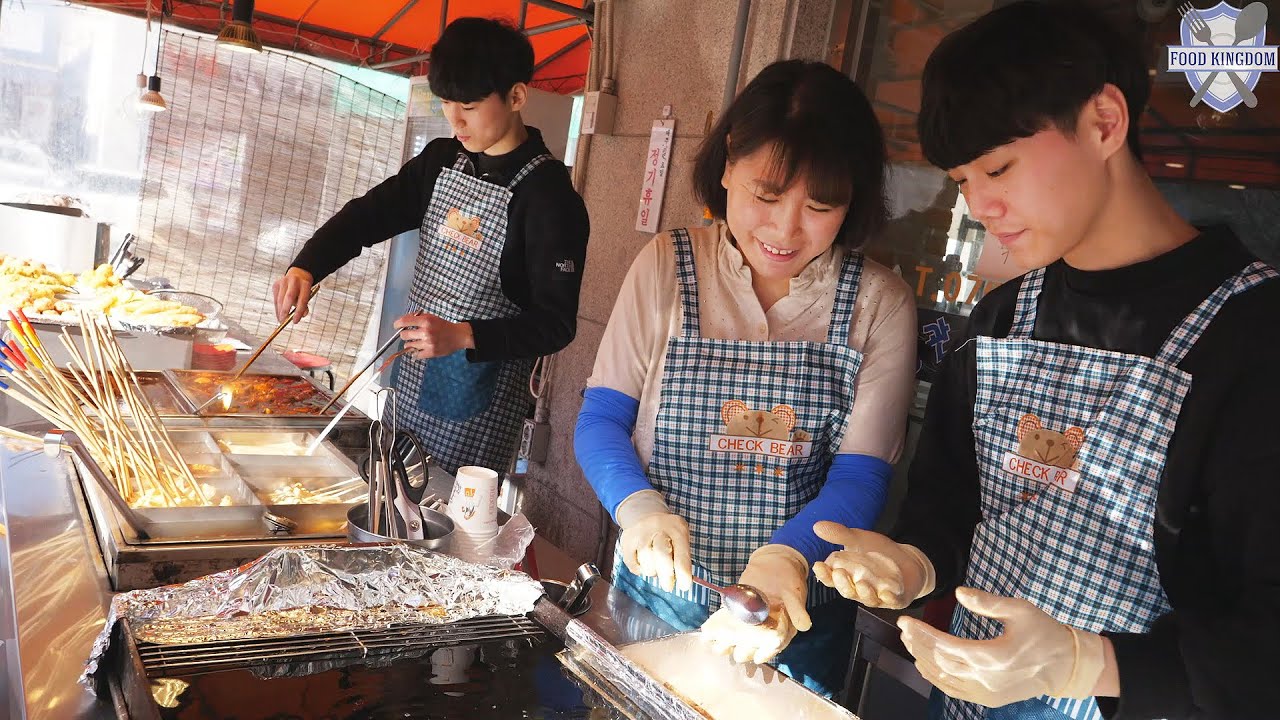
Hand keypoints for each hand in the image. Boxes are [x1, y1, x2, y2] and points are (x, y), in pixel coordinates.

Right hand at [272, 267, 313, 323]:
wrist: (298, 274)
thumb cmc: (303, 288)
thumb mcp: (308, 295)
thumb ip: (304, 305)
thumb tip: (301, 315)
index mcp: (305, 284)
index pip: (302, 299)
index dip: (298, 311)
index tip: (295, 321)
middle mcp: (294, 281)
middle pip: (289, 297)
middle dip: (286, 311)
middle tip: (284, 321)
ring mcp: (283, 281)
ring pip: (280, 299)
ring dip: (280, 311)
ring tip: (281, 320)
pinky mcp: (276, 284)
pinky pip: (275, 298)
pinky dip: (277, 308)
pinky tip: (279, 314)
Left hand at [394, 312, 474, 359]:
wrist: (458, 336)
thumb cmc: (443, 325)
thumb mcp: (431, 317)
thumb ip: (417, 318)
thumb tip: (402, 322)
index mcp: (425, 321)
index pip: (404, 322)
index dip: (397, 324)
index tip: (396, 326)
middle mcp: (425, 332)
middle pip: (404, 335)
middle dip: (405, 334)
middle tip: (410, 335)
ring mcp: (427, 344)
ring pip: (408, 346)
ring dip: (410, 344)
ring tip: (416, 342)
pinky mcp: (430, 353)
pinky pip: (415, 355)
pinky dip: (416, 353)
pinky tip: (419, 349)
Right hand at [616, 490, 691, 592]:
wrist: (644, 514)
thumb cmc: (667, 533)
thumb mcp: (679, 537)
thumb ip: (680, 557)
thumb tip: (680, 582)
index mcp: (677, 528)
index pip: (682, 553)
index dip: (683, 573)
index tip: (684, 587)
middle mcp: (658, 527)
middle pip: (661, 555)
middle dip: (666, 575)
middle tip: (668, 586)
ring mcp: (641, 532)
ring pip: (646, 561)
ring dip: (652, 570)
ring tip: (655, 567)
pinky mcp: (627, 539)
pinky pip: (632, 563)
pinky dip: (639, 569)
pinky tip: (643, 564)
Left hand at [701, 544, 810, 664]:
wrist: (777, 562)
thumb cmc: (788, 580)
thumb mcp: (794, 594)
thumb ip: (797, 610)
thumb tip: (805, 626)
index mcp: (782, 630)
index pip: (772, 648)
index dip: (763, 654)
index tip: (756, 656)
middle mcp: (766, 630)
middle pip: (752, 648)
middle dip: (743, 651)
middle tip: (733, 649)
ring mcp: (751, 622)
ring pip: (738, 640)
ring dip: (728, 645)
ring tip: (719, 646)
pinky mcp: (739, 612)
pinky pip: (728, 625)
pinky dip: (718, 630)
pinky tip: (709, 634)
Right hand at [811, 521, 934, 608]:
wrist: (907, 559)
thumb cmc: (878, 552)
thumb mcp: (859, 539)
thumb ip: (840, 535)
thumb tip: (817, 526)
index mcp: (848, 577)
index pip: (832, 578)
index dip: (824, 574)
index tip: (818, 565)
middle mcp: (860, 589)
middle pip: (848, 590)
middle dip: (843, 584)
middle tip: (839, 573)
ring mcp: (878, 596)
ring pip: (868, 598)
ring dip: (864, 592)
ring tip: (861, 583)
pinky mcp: (896, 599)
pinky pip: (892, 601)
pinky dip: (889, 598)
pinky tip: (886, 593)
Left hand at [898, 588, 1105, 707]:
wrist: (1067, 666)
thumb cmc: (1044, 634)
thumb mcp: (1020, 610)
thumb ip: (987, 602)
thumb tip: (959, 593)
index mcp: (993, 657)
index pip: (945, 646)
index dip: (922, 634)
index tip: (906, 621)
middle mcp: (986, 680)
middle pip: (940, 663)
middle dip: (918, 645)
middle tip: (904, 629)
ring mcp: (986, 693)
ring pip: (944, 679)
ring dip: (923, 660)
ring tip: (910, 642)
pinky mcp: (988, 699)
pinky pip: (954, 691)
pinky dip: (936, 678)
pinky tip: (925, 665)